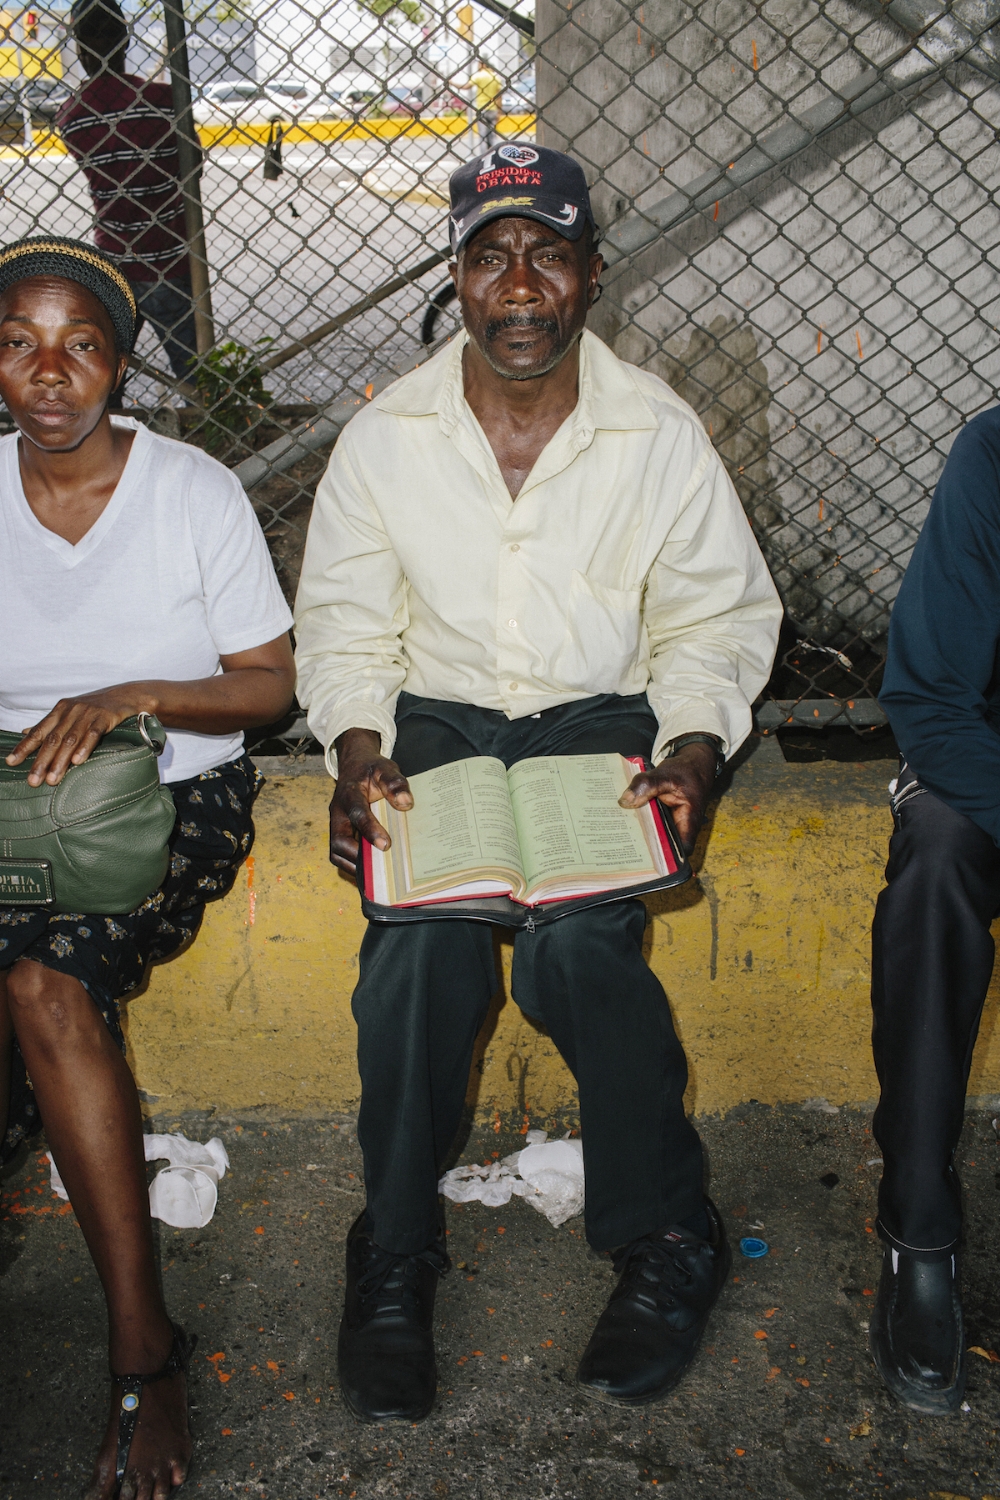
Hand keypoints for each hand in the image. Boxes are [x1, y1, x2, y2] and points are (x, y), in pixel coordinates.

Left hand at [5, 687, 145, 786]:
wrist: (126, 695)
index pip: (38, 731)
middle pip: (53, 739)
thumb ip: (49, 725)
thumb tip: (24, 733)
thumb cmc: (95, 708)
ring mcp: (88, 713)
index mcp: (60, 710)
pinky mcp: (105, 717)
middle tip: (33, 781)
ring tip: (52, 779)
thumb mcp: (70, 712)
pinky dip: (84, 748)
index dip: (24, 747)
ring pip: (70, 739)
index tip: (11, 762)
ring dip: (60, 761)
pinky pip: (93, 734)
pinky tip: (77, 762)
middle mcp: (71, 711)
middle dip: (41, 761)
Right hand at [329, 727, 412, 874]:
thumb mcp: (385, 768)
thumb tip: (405, 802)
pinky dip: (354, 866)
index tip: (386, 844)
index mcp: (349, 793)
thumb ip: (395, 782)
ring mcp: (337, 825)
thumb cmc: (371, 770)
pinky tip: (374, 871)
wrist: (355, 767)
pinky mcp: (340, 834)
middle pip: (338, 840)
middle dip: (357, 856)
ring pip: (336, 852)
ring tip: (378, 875)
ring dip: (354, 865)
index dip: (369, 830)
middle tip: (381, 866)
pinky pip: (341, 855)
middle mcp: (338, 812)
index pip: (356, 813)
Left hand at [618, 740, 718, 853]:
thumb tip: (625, 801)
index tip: (645, 860)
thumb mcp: (665, 774)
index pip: (681, 850)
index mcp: (688, 821)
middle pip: (663, 846)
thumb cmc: (685, 771)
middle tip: (621, 848)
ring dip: (639, 836)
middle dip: (644, 849)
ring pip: (655, 836)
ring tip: (616, 838)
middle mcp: (680, 827)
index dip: (667, 860)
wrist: (692, 764)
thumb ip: (646, 785)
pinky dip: (639, 823)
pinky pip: (650, 825)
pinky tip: (621, 821)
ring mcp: (670, 824)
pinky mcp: (661, 818)